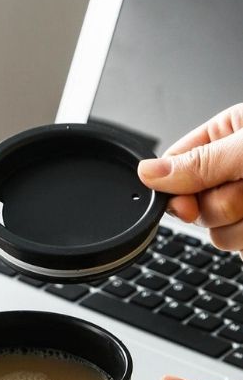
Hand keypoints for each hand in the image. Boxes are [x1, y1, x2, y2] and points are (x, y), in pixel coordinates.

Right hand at [137, 104, 242, 252]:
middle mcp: (231, 168)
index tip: (187, 202)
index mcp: (224, 134)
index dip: (174, 187)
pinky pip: (231, 244)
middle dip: (219, 205)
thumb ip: (199, 163)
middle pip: (190, 203)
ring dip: (239, 224)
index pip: (173, 164)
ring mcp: (242, 202)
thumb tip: (147, 173)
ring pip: (212, 230)